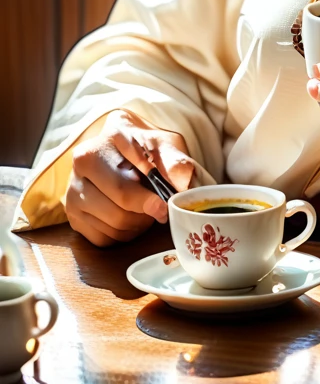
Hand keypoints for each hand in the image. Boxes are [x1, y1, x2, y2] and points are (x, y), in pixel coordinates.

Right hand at [66, 109, 195, 246]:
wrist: (123, 151)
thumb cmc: (145, 148)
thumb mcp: (163, 146)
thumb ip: (174, 160)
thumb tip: (183, 180)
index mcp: (100, 144)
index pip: (124, 184)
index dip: (148, 199)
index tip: (164, 206)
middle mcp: (80, 166)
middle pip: (119, 207)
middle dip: (145, 211)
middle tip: (160, 208)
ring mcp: (72, 192)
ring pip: (113, 224)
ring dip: (137, 223)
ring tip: (145, 208)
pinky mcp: (73, 217)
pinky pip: (103, 238)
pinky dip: (123, 234)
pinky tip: (130, 217)